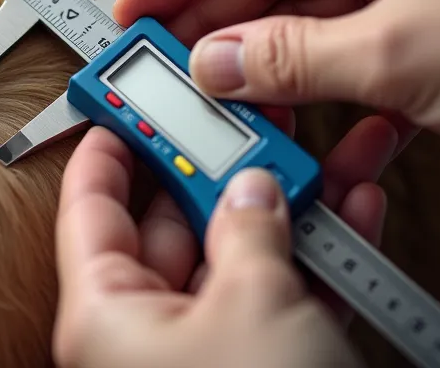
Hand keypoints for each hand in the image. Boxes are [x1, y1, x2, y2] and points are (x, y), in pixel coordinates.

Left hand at [52, 110, 397, 367]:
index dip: (108, 147)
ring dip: (280, 208)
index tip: (124, 98)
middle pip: (171, 227)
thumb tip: (253, 187)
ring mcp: (208, 353)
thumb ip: (249, 231)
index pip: (89, 209)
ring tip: (313, 155)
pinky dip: (316, 257)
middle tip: (246, 120)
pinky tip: (350, 211)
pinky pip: (282, 297)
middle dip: (214, 172)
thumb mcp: (253, 305)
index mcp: (106, 314)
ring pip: (236, 258)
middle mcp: (147, 334)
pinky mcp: (265, 366)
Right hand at [115, 0, 439, 147]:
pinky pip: (344, 41)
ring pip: (302, 7)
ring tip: (223, 104)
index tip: (140, 3)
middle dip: (216, 17)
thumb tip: (205, 66)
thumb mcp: (390, 52)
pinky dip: (320, 82)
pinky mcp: (421, 16)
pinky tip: (302, 123)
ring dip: (265, 60)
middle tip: (165, 63)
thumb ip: (281, 58)